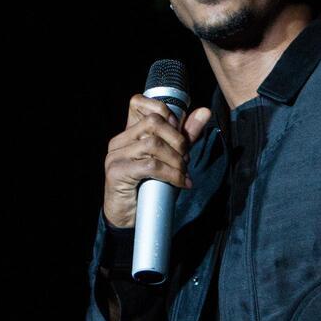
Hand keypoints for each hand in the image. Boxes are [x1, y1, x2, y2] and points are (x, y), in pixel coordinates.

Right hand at [103, 94, 212, 228]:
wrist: (129, 218)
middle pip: (154, 122)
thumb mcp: (171, 157)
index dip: (164, 111)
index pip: (138, 102)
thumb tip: (205, 111)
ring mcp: (115, 155)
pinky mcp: (117, 172)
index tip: (178, 132)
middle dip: (178, 140)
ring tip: (182, 173)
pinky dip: (171, 174)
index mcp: (129, 132)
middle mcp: (119, 140)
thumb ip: (185, 135)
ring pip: (153, 144)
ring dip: (176, 160)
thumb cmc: (150, 187)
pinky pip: (150, 166)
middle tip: (186, 158)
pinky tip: (180, 183)